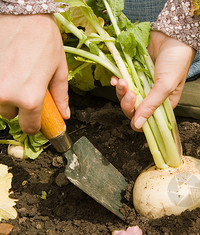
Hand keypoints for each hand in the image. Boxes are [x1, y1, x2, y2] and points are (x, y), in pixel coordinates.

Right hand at [0, 14, 68, 133]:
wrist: (21, 14)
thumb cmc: (43, 38)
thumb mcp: (59, 69)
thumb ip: (60, 96)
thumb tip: (65, 114)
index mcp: (30, 98)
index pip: (29, 127)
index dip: (35, 124)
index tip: (37, 120)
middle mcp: (6, 95)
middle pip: (10, 114)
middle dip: (19, 104)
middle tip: (26, 84)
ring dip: (6, 94)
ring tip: (16, 73)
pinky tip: (6, 67)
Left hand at [112, 30, 194, 130]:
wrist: (173, 35)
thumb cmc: (176, 61)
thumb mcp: (165, 86)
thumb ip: (151, 106)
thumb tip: (138, 125)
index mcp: (164, 104)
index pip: (146, 120)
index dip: (137, 119)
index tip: (133, 110)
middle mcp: (152, 96)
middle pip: (133, 109)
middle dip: (127, 102)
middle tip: (129, 91)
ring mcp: (142, 83)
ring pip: (125, 95)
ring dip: (120, 90)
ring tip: (122, 80)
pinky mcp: (133, 71)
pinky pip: (121, 81)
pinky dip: (116, 81)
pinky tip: (116, 77)